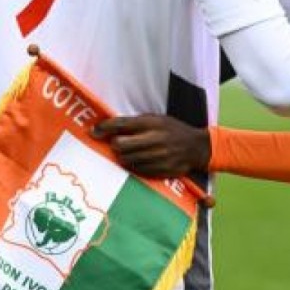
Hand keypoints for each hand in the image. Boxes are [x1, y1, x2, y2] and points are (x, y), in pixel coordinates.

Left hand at [93, 114, 210, 177]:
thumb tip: (108, 127)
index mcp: (152, 123)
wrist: (196, 147)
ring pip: (126, 160)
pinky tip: (138, 161)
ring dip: (122, 157)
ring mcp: (158, 156)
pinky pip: (137, 170)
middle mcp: (155, 139)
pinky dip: (133, 166)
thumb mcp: (156, 119)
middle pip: (120, 145)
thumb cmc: (172, 130)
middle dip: (115, 145)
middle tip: (117, 144)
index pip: (122, 124)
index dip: (104, 128)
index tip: (93, 131)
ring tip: (128, 152)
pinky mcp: (161, 170)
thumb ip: (135, 123)